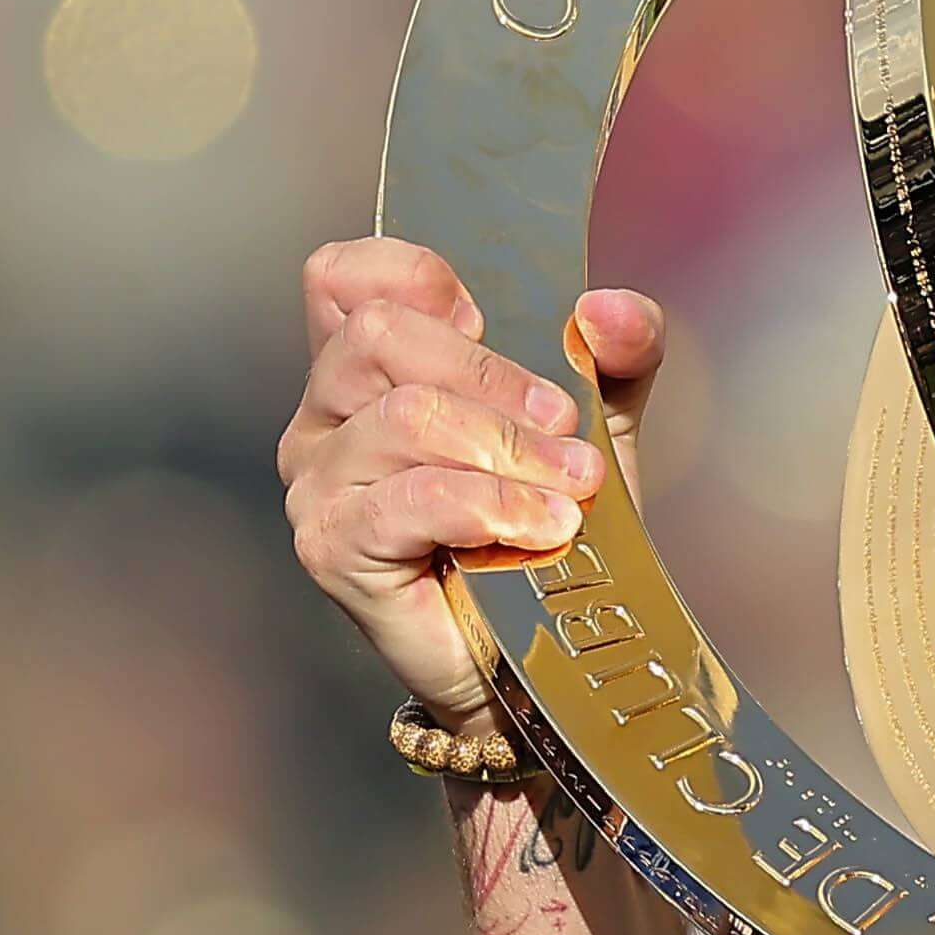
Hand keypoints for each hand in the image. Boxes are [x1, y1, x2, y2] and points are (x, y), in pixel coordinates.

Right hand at [283, 239, 633, 714]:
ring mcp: (318, 483)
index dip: (416, 276)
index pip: (345, 276)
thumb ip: (617, 351)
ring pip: (405, 416)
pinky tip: (538, 526)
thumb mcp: (599, 421)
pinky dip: (490, 504)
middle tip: (565, 430)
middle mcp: (324, 416)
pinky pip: (410, 498)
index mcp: (369, 370)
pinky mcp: (331, 547)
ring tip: (571, 489)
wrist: (540, 658)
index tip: (490, 318)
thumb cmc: (546, 533)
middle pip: (380, 334)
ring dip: (508, 451)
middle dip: (492, 377)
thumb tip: (606, 308)